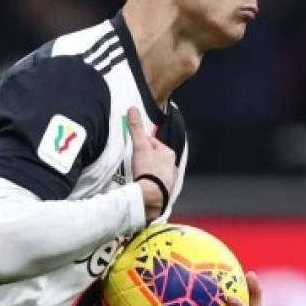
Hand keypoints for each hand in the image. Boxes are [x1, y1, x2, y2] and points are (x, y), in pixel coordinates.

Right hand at [127, 106, 176, 221]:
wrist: (151, 196)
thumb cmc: (148, 169)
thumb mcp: (140, 146)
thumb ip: (136, 128)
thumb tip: (133, 109)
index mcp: (168, 153)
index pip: (152, 143)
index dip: (141, 144)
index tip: (133, 147)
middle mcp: (172, 166)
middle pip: (154, 157)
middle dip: (145, 158)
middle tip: (133, 162)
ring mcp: (170, 180)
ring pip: (156, 171)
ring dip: (148, 171)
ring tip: (137, 174)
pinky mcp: (165, 191)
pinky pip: (156, 184)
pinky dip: (150, 183)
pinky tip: (142, 185)